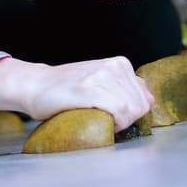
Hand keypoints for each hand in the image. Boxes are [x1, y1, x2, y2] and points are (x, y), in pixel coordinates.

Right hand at [0, 56, 153, 130]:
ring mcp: (102, 76)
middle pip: (140, 107)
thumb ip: (126, 86)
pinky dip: (113, 122)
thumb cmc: (68, 88)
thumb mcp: (102, 80)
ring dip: (118, 122)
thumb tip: (150, 98)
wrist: (36, 85)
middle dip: (126, 120)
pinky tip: (96, 118)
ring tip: (97, 116)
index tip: (113, 116)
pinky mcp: (90, 89)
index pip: (145, 99)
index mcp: (121, 64)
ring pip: (131, 111)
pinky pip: (118, 112)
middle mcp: (114, 66)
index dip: (130, 114)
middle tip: (103, 118)